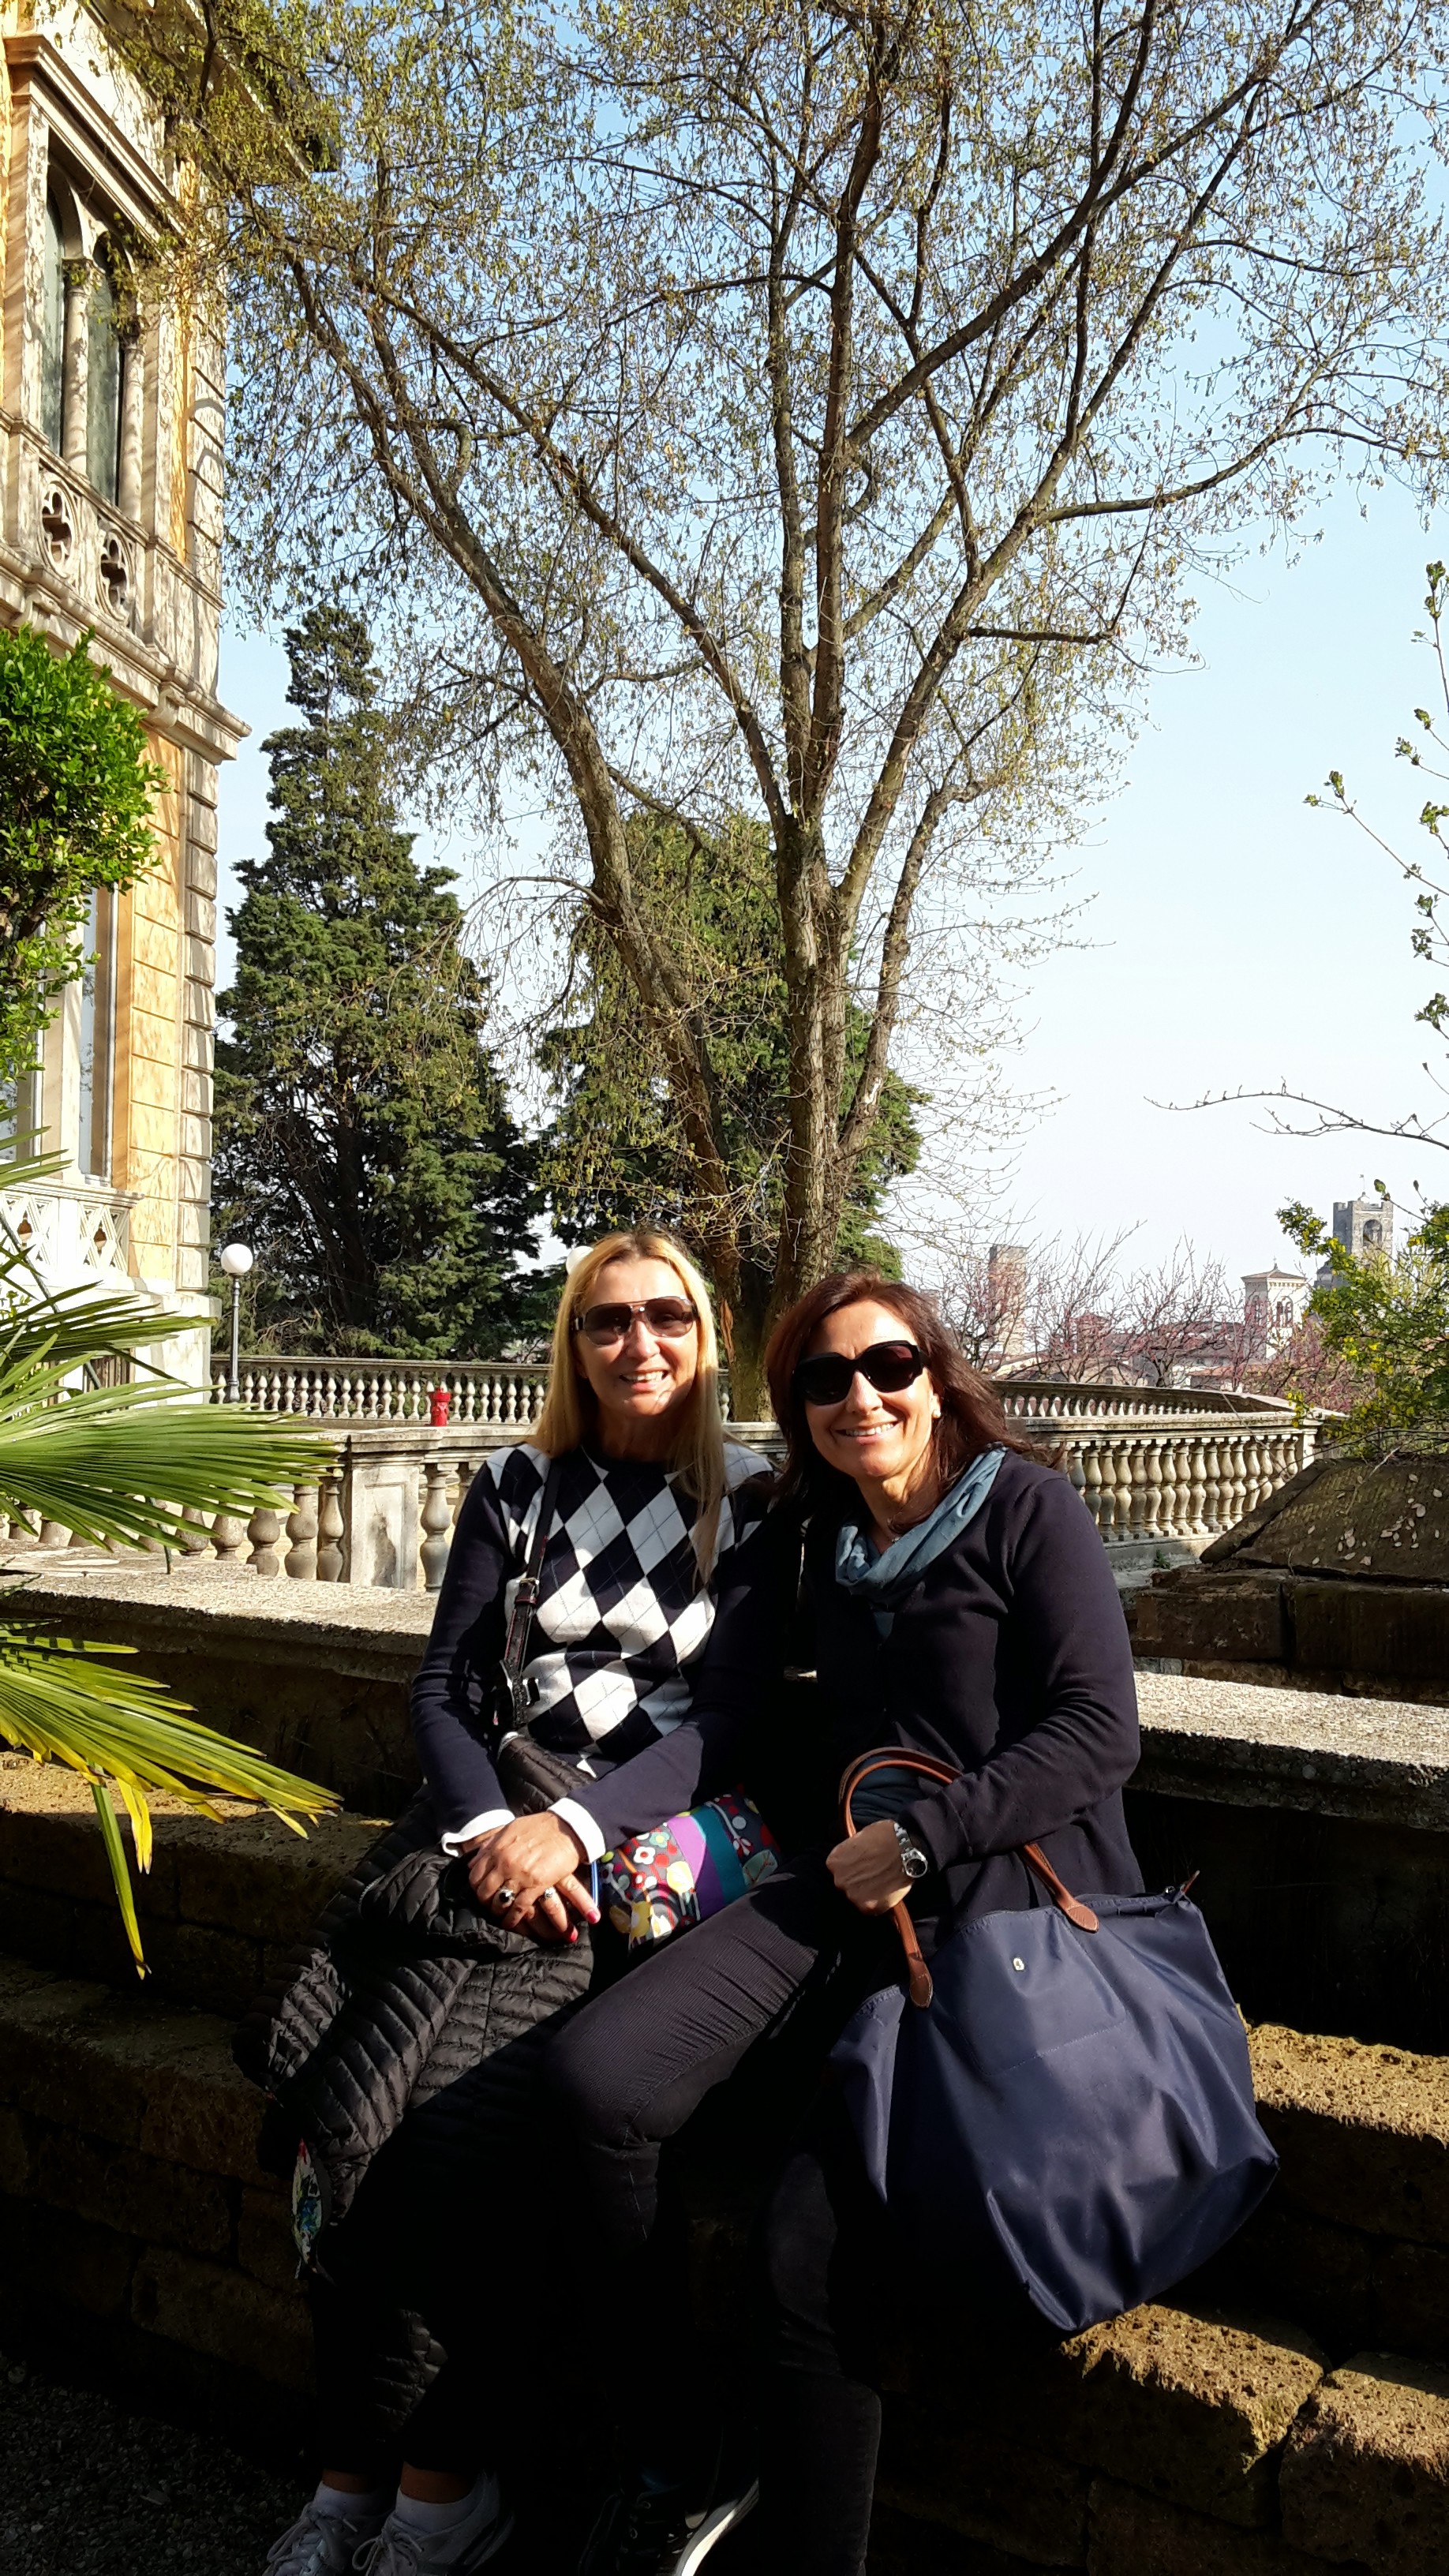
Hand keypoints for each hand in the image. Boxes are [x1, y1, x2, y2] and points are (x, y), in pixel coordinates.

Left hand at [466, 1813, 598, 1933]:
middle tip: (489, 1906)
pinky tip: (512, 1922)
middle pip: (484, 1892)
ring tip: (499, 1916)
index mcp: (497, 1849)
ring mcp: (520, 1875)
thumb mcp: (509, 1829)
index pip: (475, 1876)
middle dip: (485, 1902)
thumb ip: (490, 1844)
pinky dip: (513, 1918)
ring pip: (500, 1902)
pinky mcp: (537, 1884)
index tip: (480, 1892)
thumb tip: (473, 1861)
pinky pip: (519, 1907)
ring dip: (498, 1912)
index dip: (475, 1888)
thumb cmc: (539, 1827)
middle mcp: (505, 1863)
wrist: (566, 1828)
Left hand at [826, 1819, 910, 1914]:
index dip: (853, 1868)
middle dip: (859, 1881)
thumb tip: (855, 1858)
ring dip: (869, 1893)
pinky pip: (872, 1909)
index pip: (839, 1870)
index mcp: (834, 1862)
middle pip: (847, 1885)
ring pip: (859, 1898)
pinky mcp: (868, 1907)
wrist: (906, 1848)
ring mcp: (853, 1895)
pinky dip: (880, 1902)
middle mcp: (840, 1880)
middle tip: (875, 1875)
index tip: (863, 1867)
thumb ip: (852, 1853)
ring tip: (884, 1882)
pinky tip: (888, 1890)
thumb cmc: (886, 1837)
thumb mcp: (859, 1837)